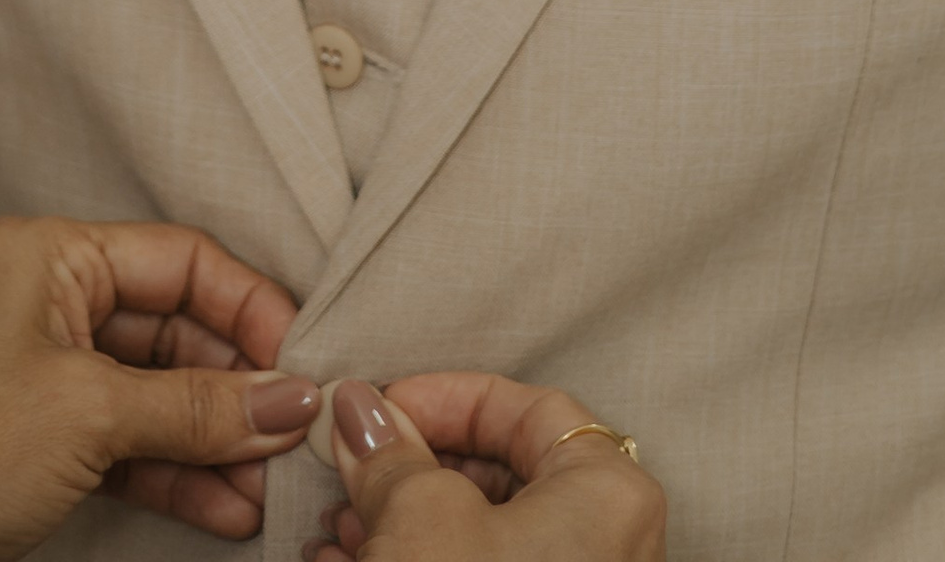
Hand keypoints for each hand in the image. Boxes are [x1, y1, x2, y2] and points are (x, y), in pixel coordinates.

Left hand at [0, 215, 317, 561]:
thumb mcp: (88, 416)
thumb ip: (196, 407)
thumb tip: (291, 400)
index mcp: (46, 255)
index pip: (179, 260)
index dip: (250, 309)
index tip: (306, 365)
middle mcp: (41, 297)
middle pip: (171, 328)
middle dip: (237, 389)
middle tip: (299, 438)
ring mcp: (34, 369)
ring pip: (150, 392)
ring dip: (213, 441)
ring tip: (273, 490)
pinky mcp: (29, 434)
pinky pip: (119, 438)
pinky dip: (171, 471)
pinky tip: (226, 508)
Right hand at [306, 376, 666, 561]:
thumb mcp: (418, 519)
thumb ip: (391, 454)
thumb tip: (360, 410)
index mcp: (607, 493)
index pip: (527, 408)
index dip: (443, 397)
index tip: (379, 408)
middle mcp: (607, 546)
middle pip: (502, 475)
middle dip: (413, 470)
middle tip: (352, 469)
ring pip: (482, 538)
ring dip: (400, 524)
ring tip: (336, 527)